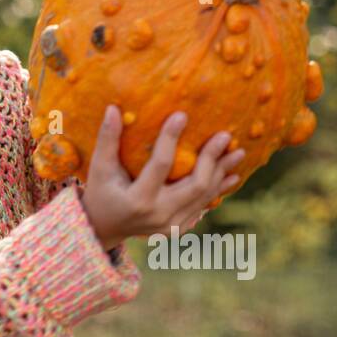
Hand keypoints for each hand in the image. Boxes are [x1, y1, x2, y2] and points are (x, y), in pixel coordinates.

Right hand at [78, 107, 243, 249]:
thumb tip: (113, 108)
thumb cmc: (101, 191)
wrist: (104, 228)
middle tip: (225, 135)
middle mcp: (159, 215)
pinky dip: (216, 189)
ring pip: (204, 196)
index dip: (170, 139)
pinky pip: (202, 206)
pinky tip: (229, 174)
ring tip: (237, 151)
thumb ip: (107, 139)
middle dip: (212, 159)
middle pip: (196, 185)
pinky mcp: (178, 228)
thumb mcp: (99, 167)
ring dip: (221, 173)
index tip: (182, 115)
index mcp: (138, 200)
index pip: (161, 165)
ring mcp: (171, 225)